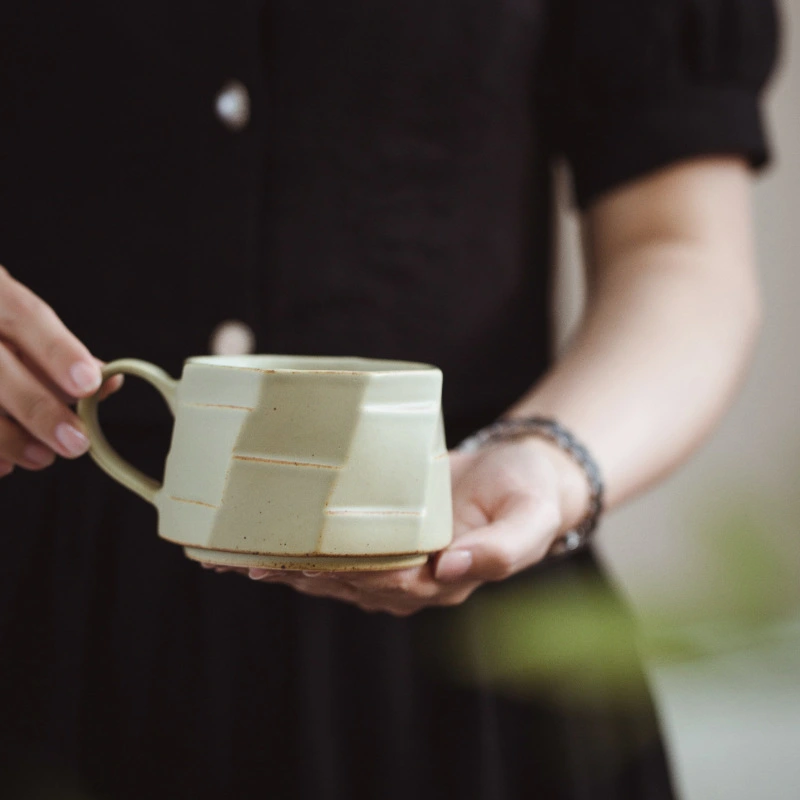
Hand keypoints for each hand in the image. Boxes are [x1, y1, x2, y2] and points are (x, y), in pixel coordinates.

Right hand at [0, 265, 121, 476]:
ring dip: (7, 437)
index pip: (25, 315)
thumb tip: (109, 382)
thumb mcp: (19, 320)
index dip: (57, 351)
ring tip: (42, 458)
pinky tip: (3, 465)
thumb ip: (59, 352)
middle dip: (37, 408)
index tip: (88, 385)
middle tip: (76, 443)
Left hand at [220, 438, 589, 615]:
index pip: (388, 580)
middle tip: (243, 557)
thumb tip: (447, 569)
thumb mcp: (531, 518)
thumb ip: (501, 550)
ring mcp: (395, 558)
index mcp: (446, 580)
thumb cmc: (530, 492)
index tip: (304, 561)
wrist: (523, 471)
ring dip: (285, 563)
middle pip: (346, 579)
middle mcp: (413, 578)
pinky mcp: (383, 535)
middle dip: (296, 571)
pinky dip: (299, 545)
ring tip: (232, 554)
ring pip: (333, 569)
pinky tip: (260, 542)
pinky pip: (338, 546)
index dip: (347, 572)